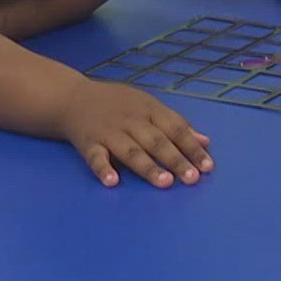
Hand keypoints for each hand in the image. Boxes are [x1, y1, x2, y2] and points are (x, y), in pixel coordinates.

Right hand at [58, 81, 211, 188]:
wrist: (72, 98)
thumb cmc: (117, 104)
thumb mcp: (148, 105)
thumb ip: (175, 124)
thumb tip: (205, 141)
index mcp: (149, 109)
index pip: (175, 128)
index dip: (192, 147)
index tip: (207, 167)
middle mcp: (131, 120)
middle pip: (156, 141)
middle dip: (175, 160)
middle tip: (192, 178)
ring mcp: (109, 132)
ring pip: (131, 151)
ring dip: (148, 167)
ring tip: (165, 182)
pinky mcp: (88, 143)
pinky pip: (96, 157)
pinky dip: (103, 169)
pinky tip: (112, 181)